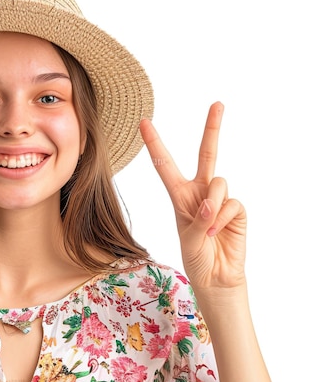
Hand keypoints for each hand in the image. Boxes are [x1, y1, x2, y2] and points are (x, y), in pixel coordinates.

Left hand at [140, 102, 246, 289]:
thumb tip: (212, 203)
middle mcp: (200, 192)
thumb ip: (199, 220)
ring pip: (218, 182)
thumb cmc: (196, 257)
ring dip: (212, 205)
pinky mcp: (236, 209)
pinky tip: (219, 232)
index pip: (165, 165)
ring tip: (208, 228)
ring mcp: (219, 199)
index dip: (155, 144)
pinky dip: (223, 218)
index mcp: (179, 196)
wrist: (216, 277)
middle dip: (212, 128)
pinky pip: (231, 202)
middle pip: (206, 154)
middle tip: (218, 103)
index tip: (144, 123)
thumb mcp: (188, 239)